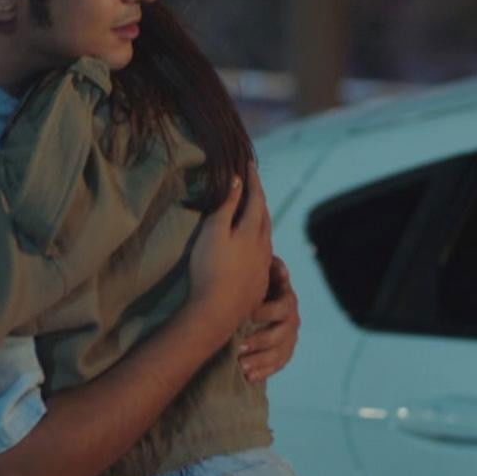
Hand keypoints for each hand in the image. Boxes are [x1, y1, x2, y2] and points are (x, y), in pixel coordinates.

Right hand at [188, 168, 271, 340]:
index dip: (253, 180)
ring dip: (261, 218)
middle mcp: (263, 245)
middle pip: (265, 215)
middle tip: (253, 183)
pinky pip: (264, 252)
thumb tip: (237, 181)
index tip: (250, 164)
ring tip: (254, 210)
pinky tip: (254, 246)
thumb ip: (226, 206)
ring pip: (266, 234)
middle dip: (259, 197)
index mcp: (252, 230)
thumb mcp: (213, 232)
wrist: (217, 311)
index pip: (256, 198)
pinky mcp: (259, 281)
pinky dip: (259, 239)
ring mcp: (263, 265)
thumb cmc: (210, 268)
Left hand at [238, 257, 299, 382]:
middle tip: (239, 346)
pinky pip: (279, 364)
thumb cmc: (255, 282)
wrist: (260, 298)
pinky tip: (249, 378)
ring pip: (280, 352)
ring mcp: (290, 337)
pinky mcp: (285, 350)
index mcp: (286, 298)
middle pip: (281, 334)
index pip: (282, 307)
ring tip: (241, 366)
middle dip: (260, 341)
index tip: (248, 315)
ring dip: (261, 360)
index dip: (266, 312)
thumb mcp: (260, 273)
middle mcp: (292, 318)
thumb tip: (277, 264)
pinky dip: (265, 372)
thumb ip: (267, 268)